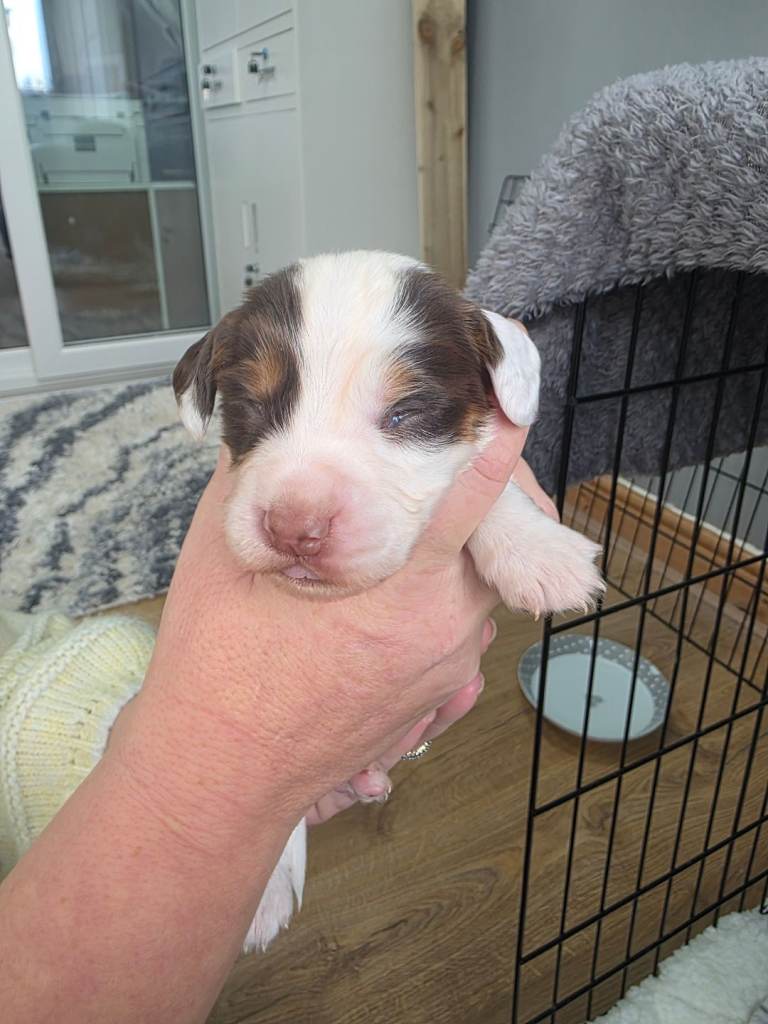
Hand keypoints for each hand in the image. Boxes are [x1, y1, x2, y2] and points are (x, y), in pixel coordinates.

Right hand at [110, 414, 534, 836]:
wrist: (218, 776)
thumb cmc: (218, 672)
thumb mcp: (224, 556)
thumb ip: (258, 480)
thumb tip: (271, 428)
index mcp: (404, 594)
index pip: (476, 506)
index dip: (497, 455)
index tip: (512, 416)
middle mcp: (441, 635)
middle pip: (494, 550)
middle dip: (484, 506)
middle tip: (449, 469)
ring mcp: (444, 674)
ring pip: (478, 594)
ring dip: (460, 558)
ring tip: (417, 531)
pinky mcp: (432, 701)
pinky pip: (461, 636)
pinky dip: (444, 603)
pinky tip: (399, 593)